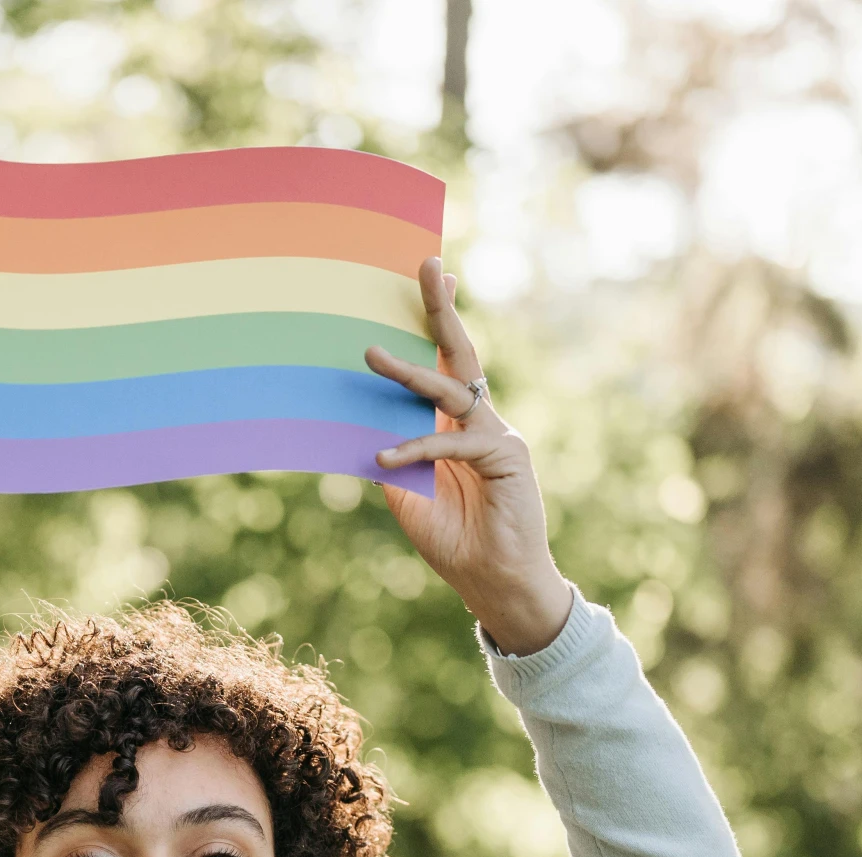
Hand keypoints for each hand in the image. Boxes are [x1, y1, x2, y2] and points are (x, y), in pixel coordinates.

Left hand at [363, 258, 571, 655]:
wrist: (496, 584)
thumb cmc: (454, 541)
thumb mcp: (406, 495)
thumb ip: (390, 459)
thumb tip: (355, 429)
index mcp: (455, 426)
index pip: (446, 364)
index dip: (436, 322)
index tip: (428, 277)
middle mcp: (478, 421)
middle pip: (461, 354)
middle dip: (441, 310)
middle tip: (427, 266)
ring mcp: (496, 435)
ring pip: (453, 391)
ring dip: (410, 374)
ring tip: (372, 355)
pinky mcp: (506, 456)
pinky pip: (453, 444)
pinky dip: (417, 449)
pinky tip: (385, 459)